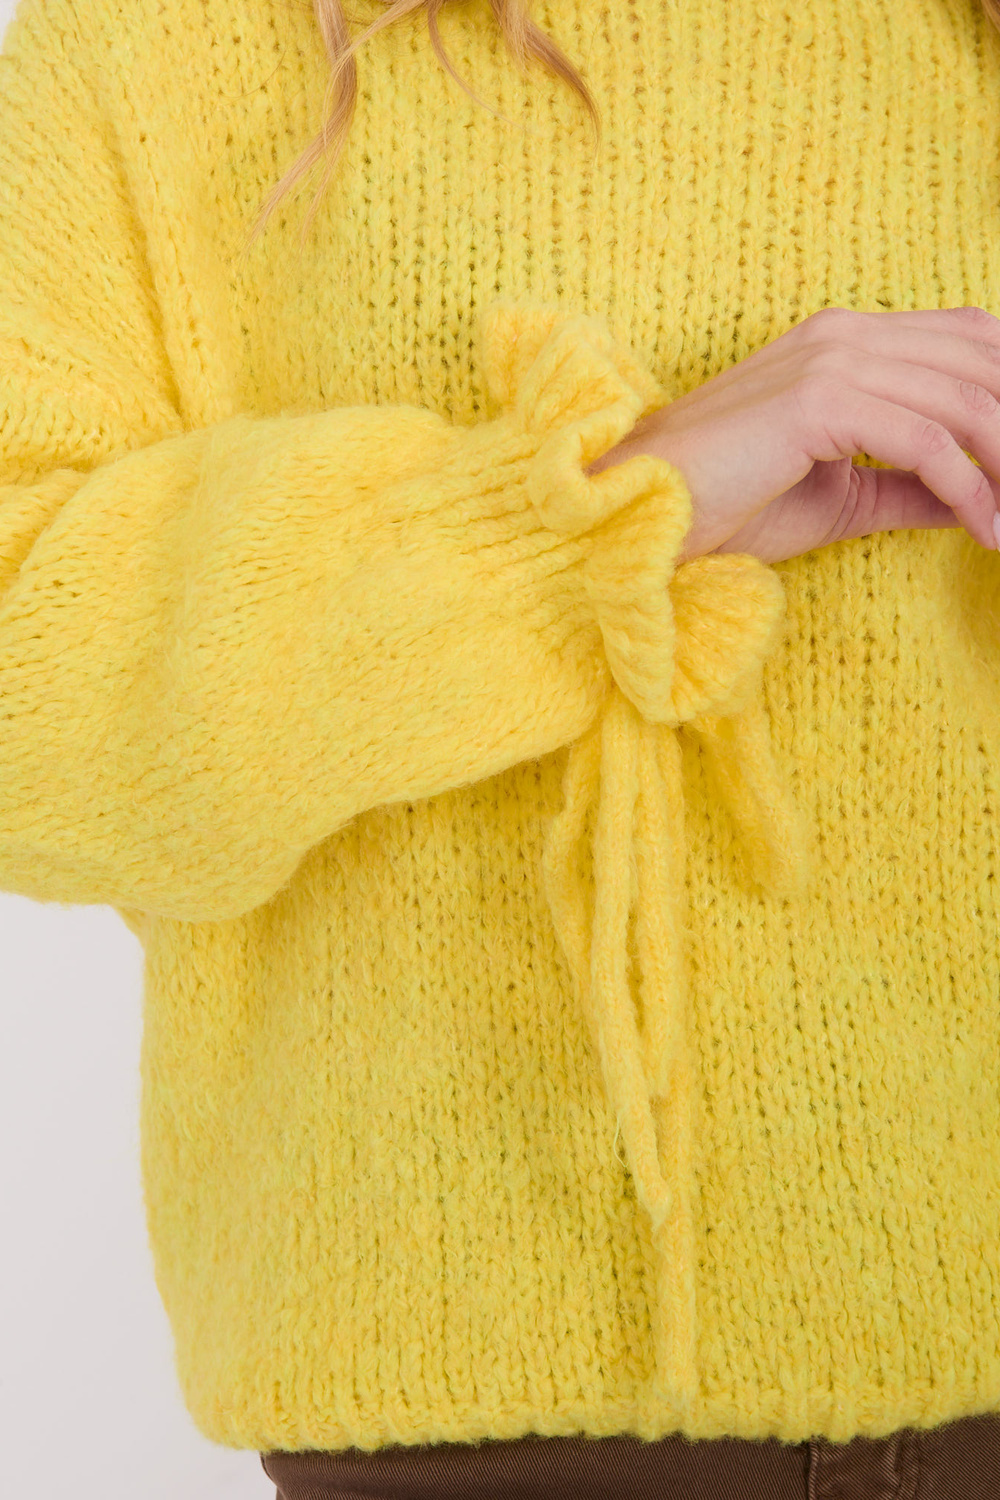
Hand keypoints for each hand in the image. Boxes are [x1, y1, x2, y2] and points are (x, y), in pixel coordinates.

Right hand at [585, 304, 999, 565]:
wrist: (642, 515)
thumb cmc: (723, 507)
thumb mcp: (840, 497)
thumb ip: (908, 487)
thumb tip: (977, 497)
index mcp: (845, 340)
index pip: (968, 338)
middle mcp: (843, 334)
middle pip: (980, 362)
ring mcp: (829, 360)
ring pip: (963, 400)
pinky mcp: (817, 401)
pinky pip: (925, 440)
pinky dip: (969, 488)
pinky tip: (987, 528)